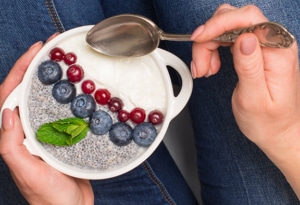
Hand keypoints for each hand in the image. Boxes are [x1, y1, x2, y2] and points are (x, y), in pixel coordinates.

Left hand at [0, 36, 93, 204]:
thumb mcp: (26, 172)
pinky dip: (70, 96)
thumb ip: (10, 145)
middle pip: (28, 90)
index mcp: (15, 135)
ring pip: (47, 98)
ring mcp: (47, 132)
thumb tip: (6, 112)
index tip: (36, 51)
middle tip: (53, 49)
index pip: (10, 94)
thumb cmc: (48, 196)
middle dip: (37, 66)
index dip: (20, 70)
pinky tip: (81, 90)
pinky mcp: (64, 136)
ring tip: (66, 62)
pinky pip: (64, 110)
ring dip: (54, 78)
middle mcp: (29, 129)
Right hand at [191, 4, 299, 197]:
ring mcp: (263, 45)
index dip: (219, 24)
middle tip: (201, 65)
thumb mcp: (255, 99)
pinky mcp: (253, 50)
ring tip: (205, 70)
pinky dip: (212, 49)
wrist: (277, 130)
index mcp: (278, 52)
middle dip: (210, 39)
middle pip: (234, 20)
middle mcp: (273, 43)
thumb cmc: (268, 120)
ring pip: (227, 28)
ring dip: (209, 46)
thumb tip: (244, 39)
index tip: (200, 38)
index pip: (248, 19)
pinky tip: (211, 66)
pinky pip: (227, 38)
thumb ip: (250, 67)